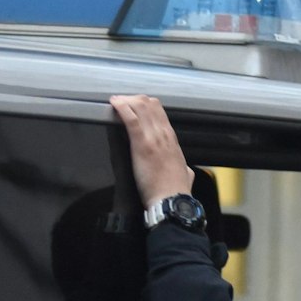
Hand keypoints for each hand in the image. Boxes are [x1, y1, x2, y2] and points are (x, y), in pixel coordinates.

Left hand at [109, 95, 194, 210]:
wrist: (171, 201)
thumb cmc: (176, 191)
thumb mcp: (187, 175)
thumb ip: (185, 169)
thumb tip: (187, 170)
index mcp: (172, 140)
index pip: (159, 111)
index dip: (144, 105)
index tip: (132, 106)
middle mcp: (164, 135)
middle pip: (149, 104)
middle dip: (133, 100)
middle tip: (120, 104)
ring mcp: (153, 138)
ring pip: (140, 107)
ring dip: (125, 101)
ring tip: (115, 102)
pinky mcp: (142, 145)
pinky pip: (131, 119)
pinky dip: (121, 108)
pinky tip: (113, 104)